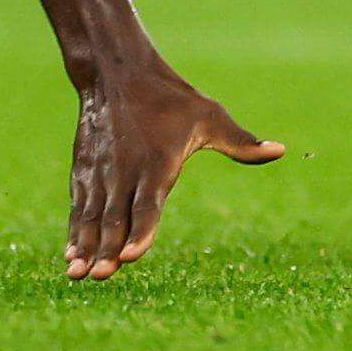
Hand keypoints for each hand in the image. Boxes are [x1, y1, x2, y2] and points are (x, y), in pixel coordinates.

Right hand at [63, 60, 279, 281]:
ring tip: (78, 275)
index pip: (149, 204)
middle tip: (102, 276)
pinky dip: (74, 232)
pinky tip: (71, 256)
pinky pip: (79, 208)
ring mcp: (102, 173)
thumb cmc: (172, 99)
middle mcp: (126, 172)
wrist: (118, 74)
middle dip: (108, 249)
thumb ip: (240, 142)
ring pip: (93, 217)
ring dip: (86, 247)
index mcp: (158, 162)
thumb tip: (281, 151)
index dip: (141, 232)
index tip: (132, 257)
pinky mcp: (85, 173)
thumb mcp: (210, 117)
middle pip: (116, 218)